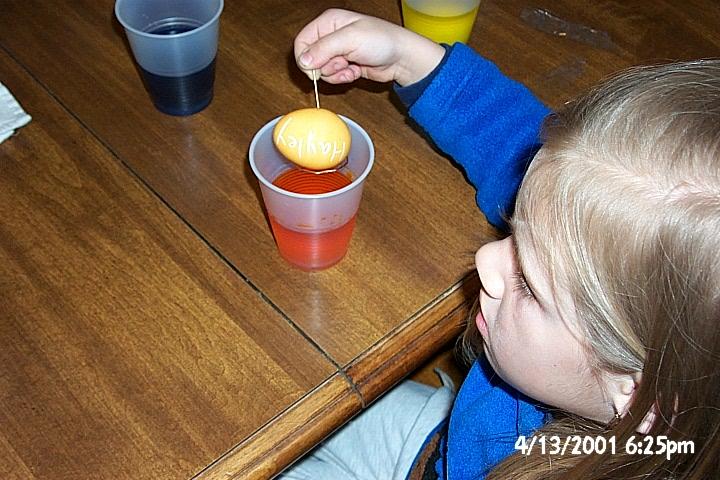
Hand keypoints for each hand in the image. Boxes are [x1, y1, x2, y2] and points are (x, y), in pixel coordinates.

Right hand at [294, 9, 445, 86]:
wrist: (402, 58)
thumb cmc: (382, 41)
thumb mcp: (350, 40)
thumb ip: (324, 49)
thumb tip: (303, 61)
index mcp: (328, 22)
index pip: (302, 41)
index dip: (305, 58)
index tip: (315, 69)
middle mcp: (331, 35)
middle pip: (310, 58)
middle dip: (325, 66)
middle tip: (342, 63)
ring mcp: (338, 51)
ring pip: (322, 70)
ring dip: (336, 73)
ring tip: (351, 66)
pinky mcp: (345, 65)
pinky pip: (333, 76)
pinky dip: (343, 78)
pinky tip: (355, 72)